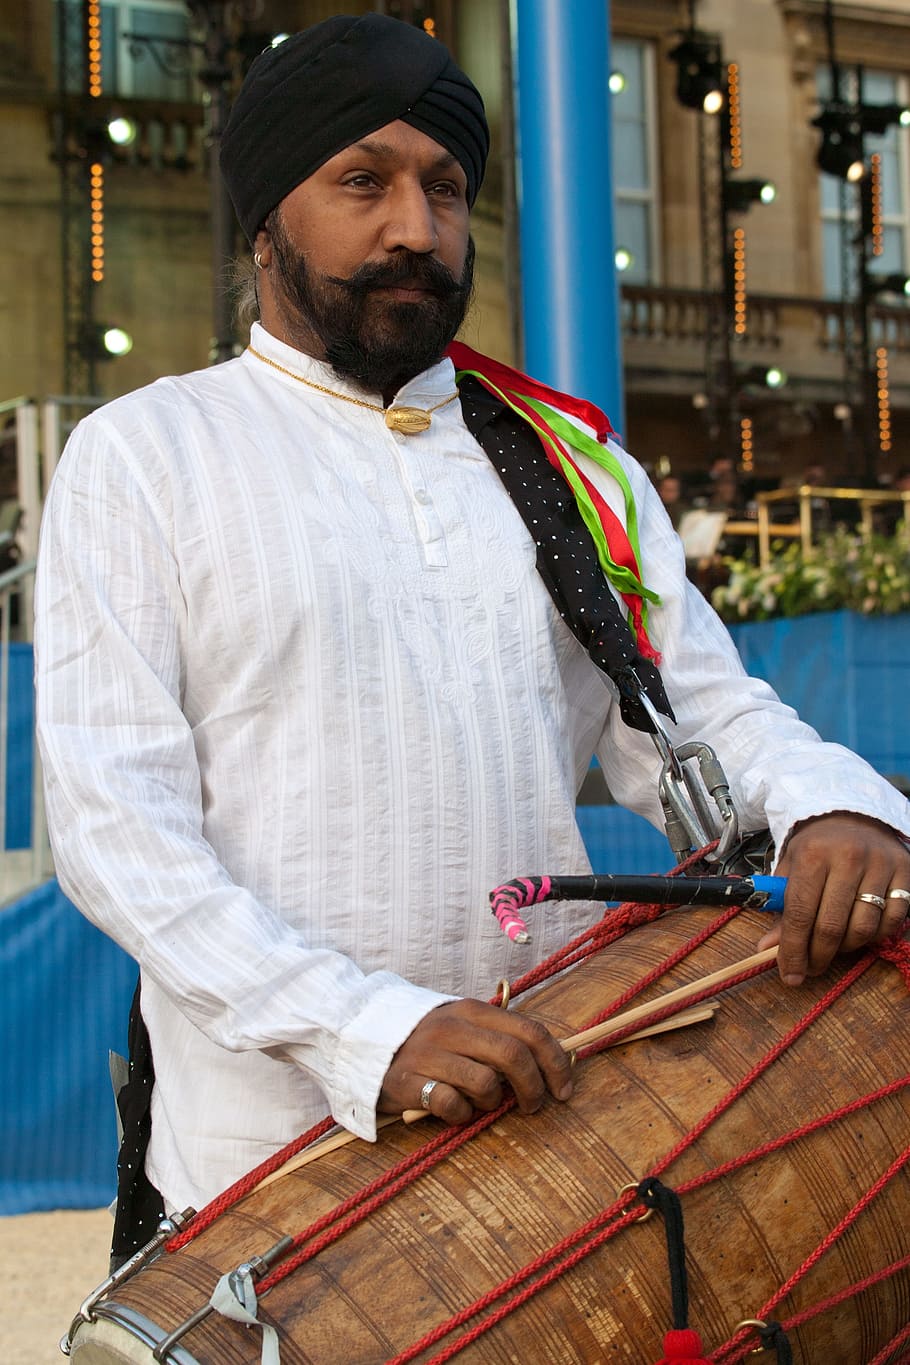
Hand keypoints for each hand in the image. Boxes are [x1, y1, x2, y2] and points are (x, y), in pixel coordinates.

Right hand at [378, 998, 573, 1125]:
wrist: (361, 1036)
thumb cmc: (424, 1038)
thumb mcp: (461, 1024)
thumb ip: (498, 1036)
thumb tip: (547, 1061)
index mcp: (473, 1011)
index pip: (530, 1031)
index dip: (555, 1063)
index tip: (565, 1089)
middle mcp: (454, 1028)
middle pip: (514, 1057)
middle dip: (534, 1088)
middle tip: (532, 1107)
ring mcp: (430, 1054)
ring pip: (486, 1083)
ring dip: (492, 1102)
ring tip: (480, 1103)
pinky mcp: (408, 1081)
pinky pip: (452, 1105)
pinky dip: (461, 1115)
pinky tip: (453, 1110)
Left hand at [758, 813, 909, 984]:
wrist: (852, 814)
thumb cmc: (817, 846)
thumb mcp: (791, 868)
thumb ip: (781, 908)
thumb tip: (769, 948)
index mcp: (812, 855)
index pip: (799, 914)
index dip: (792, 950)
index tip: (790, 975)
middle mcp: (847, 858)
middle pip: (831, 926)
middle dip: (818, 956)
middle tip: (811, 968)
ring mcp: (880, 864)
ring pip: (863, 928)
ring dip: (846, 948)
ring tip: (834, 945)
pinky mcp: (904, 871)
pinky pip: (892, 921)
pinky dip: (876, 935)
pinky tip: (860, 931)